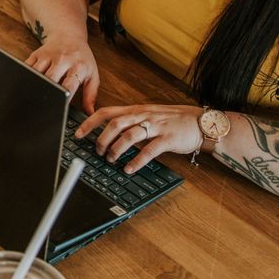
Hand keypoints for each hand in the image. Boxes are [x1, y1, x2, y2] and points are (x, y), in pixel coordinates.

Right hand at [24, 37, 99, 113]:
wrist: (68, 35)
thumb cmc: (81, 58)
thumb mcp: (92, 74)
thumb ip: (91, 95)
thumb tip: (90, 113)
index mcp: (78, 66)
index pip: (69, 85)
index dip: (64, 97)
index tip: (60, 108)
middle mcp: (62, 60)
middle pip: (50, 79)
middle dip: (46, 91)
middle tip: (43, 104)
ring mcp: (48, 56)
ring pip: (36, 73)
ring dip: (34, 85)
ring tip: (34, 95)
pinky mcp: (36, 54)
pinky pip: (27, 67)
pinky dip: (25, 77)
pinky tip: (26, 85)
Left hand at [76, 104, 204, 172]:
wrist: (201, 122)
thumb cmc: (173, 120)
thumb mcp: (148, 116)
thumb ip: (130, 122)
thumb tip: (109, 134)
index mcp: (136, 110)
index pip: (107, 112)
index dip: (90, 122)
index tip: (78, 134)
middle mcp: (144, 116)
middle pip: (115, 124)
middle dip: (101, 139)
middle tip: (97, 151)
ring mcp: (156, 126)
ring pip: (129, 136)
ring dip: (116, 150)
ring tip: (111, 160)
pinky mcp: (168, 138)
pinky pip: (149, 150)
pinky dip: (137, 161)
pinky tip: (129, 169)